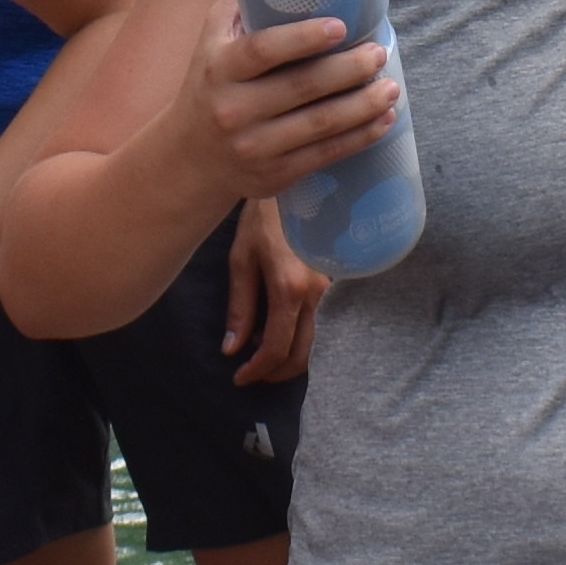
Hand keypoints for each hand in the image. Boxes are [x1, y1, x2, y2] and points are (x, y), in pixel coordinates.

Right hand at [187, 11, 396, 203]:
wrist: (189, 158)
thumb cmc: (210, 83)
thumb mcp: (211, 39)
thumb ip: (242, 2)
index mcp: (219, 68)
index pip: (263, 50)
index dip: (303, 38)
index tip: (341, 26)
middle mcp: (233, 109)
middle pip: (301, 88)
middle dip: (348, 70)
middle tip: (379, 52)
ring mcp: (255, 146)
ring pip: (320, 125)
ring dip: (363, 106)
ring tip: (391, 87)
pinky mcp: (275, 174)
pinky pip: (325, 156)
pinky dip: (360, 138)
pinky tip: (384, 120)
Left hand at [224, 196, 323, 387]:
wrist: (300, 187)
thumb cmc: (263, 217)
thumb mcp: (241, 260)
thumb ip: (240, 307)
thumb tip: (232, 349)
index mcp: (288, 289)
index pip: (275, 347)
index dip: (256, 370)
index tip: (238, 377)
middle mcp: (316, 295)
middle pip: (301, 355)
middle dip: (275, 373)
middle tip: (251, 374)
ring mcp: (330, 290)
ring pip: (316, 344)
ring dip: (290, 360)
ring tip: (263, 357)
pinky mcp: (333, 285)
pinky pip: (321, 325)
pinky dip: (301, 340)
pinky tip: (280, 334)